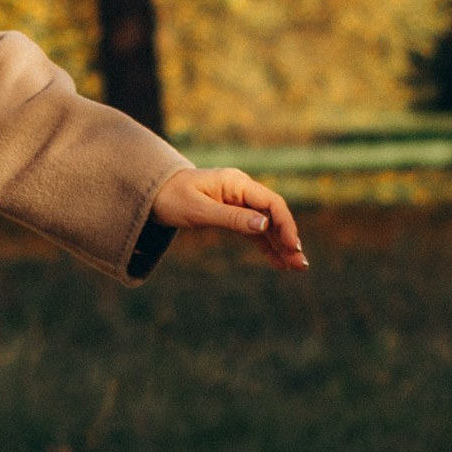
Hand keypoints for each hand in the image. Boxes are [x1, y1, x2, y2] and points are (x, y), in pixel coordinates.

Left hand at [150, 164, 308, 271]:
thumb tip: (264, 225)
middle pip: (273, 215)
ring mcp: (237, 201)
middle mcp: (241, 190)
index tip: (292, 247)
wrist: (150, 193)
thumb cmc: (171, 198)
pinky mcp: (231, 213)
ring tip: (295, 268)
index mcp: (236, 183)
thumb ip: (231, 217)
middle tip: (301, 265)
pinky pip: (254, 230)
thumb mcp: (199, 210)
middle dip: (288, 239)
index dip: (285, 225)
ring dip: (281, 245)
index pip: (271, 203)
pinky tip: (278, 262)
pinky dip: (266, 245)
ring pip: (266, 225)